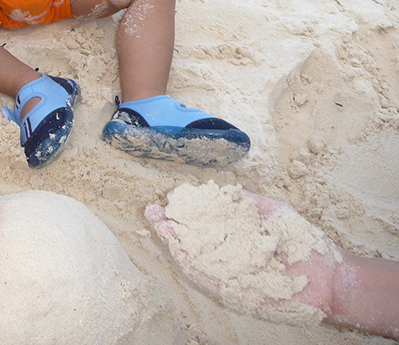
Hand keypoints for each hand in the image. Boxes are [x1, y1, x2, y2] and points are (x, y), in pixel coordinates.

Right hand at [145, 190, 339, 318]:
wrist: (330, 278)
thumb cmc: (306, 245)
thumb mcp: (273, 213)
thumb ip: (248, 203)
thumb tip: (222, 190)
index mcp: (238, 237)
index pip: (206, 222)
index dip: (187, 210)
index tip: (173, 196)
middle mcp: (230, 255)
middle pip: (193, 239)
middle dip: (171, 225)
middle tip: (153, 210)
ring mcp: (230, 273)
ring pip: (194, 258)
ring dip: (173, 242)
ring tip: (156, 224)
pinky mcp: (234, 292)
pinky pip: (205, 278)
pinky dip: (188, 263)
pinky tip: (175, 248)